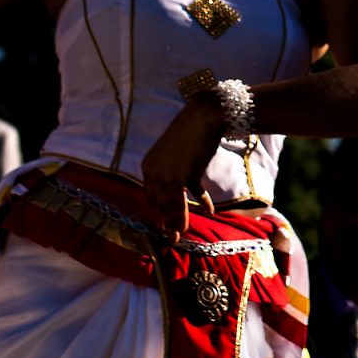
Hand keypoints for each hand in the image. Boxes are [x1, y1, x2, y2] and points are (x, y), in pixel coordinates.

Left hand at [137, 94, 225, 235]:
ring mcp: (170, 174)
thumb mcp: (173, 157)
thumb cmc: (188, 136)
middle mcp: (155, 172)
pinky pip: (194, 194)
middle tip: (172, 239)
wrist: (202, 118)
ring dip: (180, 220)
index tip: (162, 226)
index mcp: (148, 168)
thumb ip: (170, 176)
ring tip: (184, 233)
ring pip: (174, 204)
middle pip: (161, 204)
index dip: (157, 213)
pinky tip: (210, 211)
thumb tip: (171, 196)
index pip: (151, 197)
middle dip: (167, 223)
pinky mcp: (188, 173)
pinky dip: (203, 202)